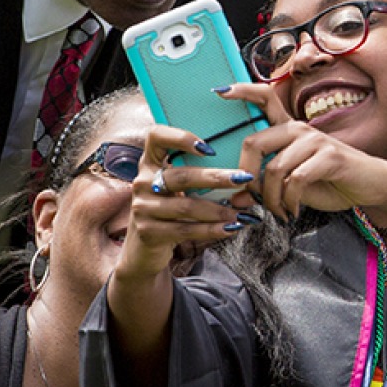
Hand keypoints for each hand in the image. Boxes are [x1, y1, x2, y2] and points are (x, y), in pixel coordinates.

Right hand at [114, 124, 257, 282]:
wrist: (142, 249)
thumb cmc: (169, 211)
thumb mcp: (174, 189)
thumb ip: (194, 174)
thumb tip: (240, 168)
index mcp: (150, 163)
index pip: (156, 137)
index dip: (180, 137)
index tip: (209, 147)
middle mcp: (144, 182)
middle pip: (182, 176)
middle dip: (216, 178)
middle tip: (244, 178)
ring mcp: (143, 208)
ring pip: (186, 207)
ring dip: (219, 210)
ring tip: (243, 213)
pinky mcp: (149, 232)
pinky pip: (186, 230)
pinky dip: (212, 230)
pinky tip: (231, 228)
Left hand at [216, 83, 386, 219]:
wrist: (374, 185)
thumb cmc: (334, 182)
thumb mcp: (295, 186)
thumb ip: (268, 187)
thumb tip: (237, 200)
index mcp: (291, 131)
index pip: (265, 99)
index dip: (242, 91)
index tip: (220, 91)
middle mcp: (300, 130)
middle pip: (255, 142)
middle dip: (245, 175)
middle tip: (249, 199)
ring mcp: (315, 141)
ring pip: (274, 169)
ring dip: (270, 199)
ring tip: (278, 212)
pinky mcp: (329, 157)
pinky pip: (295, 180)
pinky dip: (289, 202)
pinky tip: (292, 212)